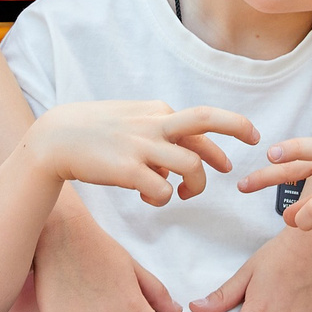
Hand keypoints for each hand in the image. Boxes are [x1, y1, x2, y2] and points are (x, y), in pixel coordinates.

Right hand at [23, 101, 258, 205]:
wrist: (55, 138)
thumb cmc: (93, 132)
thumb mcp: (131, 121)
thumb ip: (158, 133)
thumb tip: (181, 156)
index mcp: (157, 112)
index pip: (203, 120)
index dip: (230, 130)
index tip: (249, 138)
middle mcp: (154, 125)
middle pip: (206, 120)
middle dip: (237, 127)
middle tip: (256, 140)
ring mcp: (142, 147)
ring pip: (191, 168)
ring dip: (195, 187)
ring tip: (183, 194)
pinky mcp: (128, 170)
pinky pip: (163, 191)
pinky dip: (163, 199)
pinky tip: (150, 199)